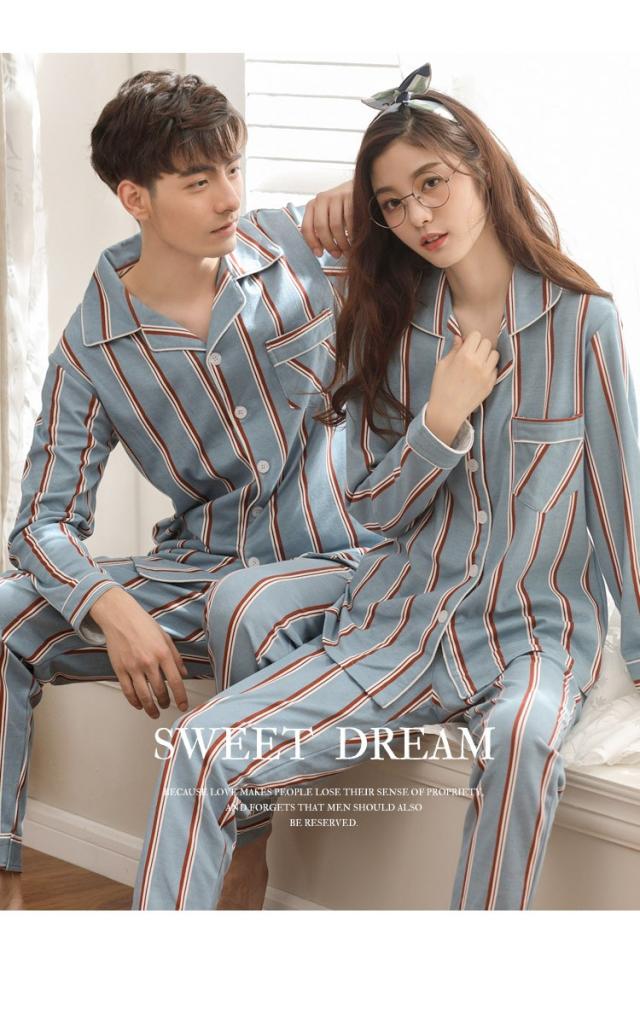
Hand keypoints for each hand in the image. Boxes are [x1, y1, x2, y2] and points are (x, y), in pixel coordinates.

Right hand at [87, 588, 188, 718]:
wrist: (120, 616)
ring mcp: (133, 667)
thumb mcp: (165, 637)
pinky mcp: (119, 669)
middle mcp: (149, 662)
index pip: (175, 682)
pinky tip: (139, 705)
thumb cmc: (143, 624)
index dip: (181, 697)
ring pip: (143, 696)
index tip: (183, 705)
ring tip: (154, 712)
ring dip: (150, 708)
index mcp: (163, 653)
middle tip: (167, 705)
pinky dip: (134, 702)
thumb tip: (184, 674)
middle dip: (165, 702)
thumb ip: (175, 657)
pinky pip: (128, 692)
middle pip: (159, 691)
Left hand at [301, 180, 352, 258]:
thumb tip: (319, 250)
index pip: (307, 227)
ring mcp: (336, 196)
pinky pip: (349, 220)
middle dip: (329, 244)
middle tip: (336, 254)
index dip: (312, 243)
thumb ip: (321, 230)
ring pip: (335, 225)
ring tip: (346, 250)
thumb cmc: (342, 207)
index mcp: (313, 205)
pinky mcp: (350, 196)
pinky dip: (351, 234)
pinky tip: (354, 241)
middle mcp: (322, 199)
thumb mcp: (327, 216)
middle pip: (321, 227)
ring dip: (341, 242)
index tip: (319, 254)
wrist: (360, 190)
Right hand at [427, 330, 499, 441]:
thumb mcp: (442, 365)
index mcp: (464, 356)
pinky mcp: (491, 384)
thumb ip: (454, 349)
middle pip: (487, 343)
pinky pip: (495, 368)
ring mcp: (486, 374)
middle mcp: (478, 363)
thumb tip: (459, 337)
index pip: (477, 335)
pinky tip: (480, 374)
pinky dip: (489, 368)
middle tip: (473, 353)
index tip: (467, 344)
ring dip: (487, 355)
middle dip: (480, 345)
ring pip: (495, 354)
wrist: (447, 411)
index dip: (471, 338)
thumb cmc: (441, 387)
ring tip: (479, 362)